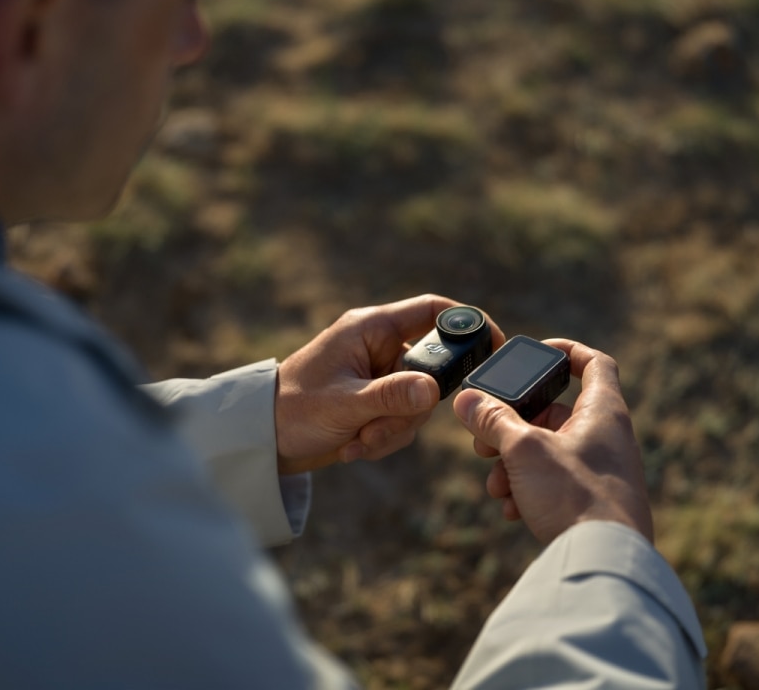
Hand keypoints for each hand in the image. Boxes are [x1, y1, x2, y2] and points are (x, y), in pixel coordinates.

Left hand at [276, 295, 504, 474]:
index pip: (433, 310)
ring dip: (393, 429)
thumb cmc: (293, 409)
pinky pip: (403, 420)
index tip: (494, 347)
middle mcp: (380, 347)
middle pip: (433, 370)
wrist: (263, 439)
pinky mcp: (378, 402)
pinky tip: (353, 446)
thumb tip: (434, 391)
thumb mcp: (343, 404)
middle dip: (412, 408)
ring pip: (419, 403)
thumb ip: (390, 396)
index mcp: (372, 328)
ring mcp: (381, 376)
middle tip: (380, 425)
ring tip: (357, 440)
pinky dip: (383, 438)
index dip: (469, 323)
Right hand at [453, 339, 652, 543]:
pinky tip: (512, 509)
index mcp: (602, 412)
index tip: (534, 355)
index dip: (565, 351)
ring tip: (496, 486)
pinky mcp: (590, 502)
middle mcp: (606, 437)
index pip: (593, 362)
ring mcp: (600, 471)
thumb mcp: (524, 450)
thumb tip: (466, 399)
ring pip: (546, 452)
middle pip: (553, 413)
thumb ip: (492, 420)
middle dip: (511, 427)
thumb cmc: (574, 497)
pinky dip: (528, 490)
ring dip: (513, 465)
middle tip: (484, 441)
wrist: (603, 564)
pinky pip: (553, 484)